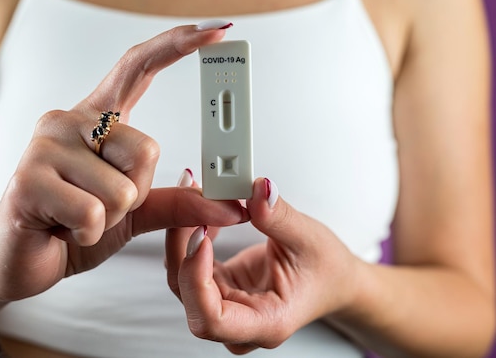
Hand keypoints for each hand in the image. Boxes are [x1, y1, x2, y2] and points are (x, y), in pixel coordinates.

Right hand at [0, 23, 247, 301]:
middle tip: (100, 206)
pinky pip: (93, 212)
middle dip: (135, 194)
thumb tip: (234, 205)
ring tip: (76, 218)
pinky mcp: (28, 179)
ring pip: (123, 188)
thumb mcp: (137, 212)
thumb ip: (182, 202)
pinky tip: (61, 229)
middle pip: (145, 148)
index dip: (176, 45)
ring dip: (110, 219)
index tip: (215, 31)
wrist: (21, 260)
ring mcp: (45, 146)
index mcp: (96, 121)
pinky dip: (88, 234)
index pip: (137, 67)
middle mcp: (68, 121)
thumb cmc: (74, 226)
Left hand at [166, 177, 364, 353]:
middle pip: (187, 294)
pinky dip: (190, 233)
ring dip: (182, 234)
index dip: (195, 279)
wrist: (332, 279)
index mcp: (265, 323)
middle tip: (194, 202)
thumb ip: (278, 216)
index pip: (211, 319)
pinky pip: (190, 262)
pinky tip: (203, 209)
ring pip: (181, 276)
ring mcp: (224, 305)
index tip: (200, 235)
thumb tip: (256, 189)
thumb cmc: (326, 270)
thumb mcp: (308, 239)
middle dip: (182, 245)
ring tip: (199, 196)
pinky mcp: (217, 286)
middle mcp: (238, 321)